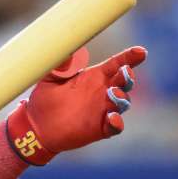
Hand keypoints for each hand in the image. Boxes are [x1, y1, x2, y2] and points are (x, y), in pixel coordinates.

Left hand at [5, 46, 146, 164]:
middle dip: (128, 77)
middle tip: (125, 73)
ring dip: (122, 98)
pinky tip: (112, 118)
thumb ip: (60, 65)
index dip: (129, 57)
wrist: (36, 126)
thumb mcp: (49, 78)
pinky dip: (117, 122)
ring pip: (123, 103)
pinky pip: (115, 126)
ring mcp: (103, 110)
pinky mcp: (100, 128)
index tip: (140, 52)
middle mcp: (102, 92)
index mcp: (92, 77)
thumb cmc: (44, 99)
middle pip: (124, 82)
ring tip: (113, 94)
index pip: (115, 64)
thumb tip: (67, 50)